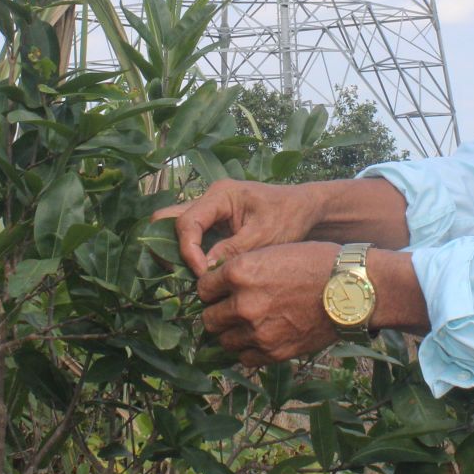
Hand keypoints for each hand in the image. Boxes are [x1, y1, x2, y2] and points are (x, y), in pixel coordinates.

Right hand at [156, 178, 322, 276]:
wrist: (306, 210)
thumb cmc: (289, 217)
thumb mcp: (265, 236)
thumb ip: (233, 250)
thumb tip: (206, 271)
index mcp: (220, 195)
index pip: (187, 222)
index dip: (189, 251)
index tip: (204, 275)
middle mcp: (209, 200)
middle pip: (167, 219)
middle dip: (169, 248)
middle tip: (184, 276)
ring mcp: (209, 212)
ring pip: (176, 229)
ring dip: (179, 254)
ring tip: (195, 278)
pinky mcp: (214, 225)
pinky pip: (191, 239)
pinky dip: (191, 256)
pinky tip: (205, 275)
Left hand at [197, 242, 339, 366]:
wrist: (352, 290)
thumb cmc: (317, 263)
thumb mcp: (273, 252)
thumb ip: (244, 269)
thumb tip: (221, 283)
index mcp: (240, 271)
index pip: (203, 288)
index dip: (212, 289)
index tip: (222, 291)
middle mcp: (243, 303)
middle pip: (208, 318)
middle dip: (218, 313)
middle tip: (232, 309)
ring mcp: (257, 331)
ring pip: (223, 340)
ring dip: (232, 333)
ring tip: (248, 324)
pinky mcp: (273, 352)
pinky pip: (244, 358)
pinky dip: (248, 350)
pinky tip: (261, 337)